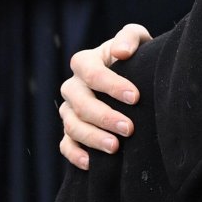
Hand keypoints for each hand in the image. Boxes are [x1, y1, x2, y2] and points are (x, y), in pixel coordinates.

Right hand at [59, 24, 152, 168]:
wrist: (136, 80)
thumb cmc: (136, 58)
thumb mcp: (137, 40)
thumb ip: (129, 38)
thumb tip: (120, 52)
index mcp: (85, 62)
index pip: (91, 73)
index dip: (111, 85)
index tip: (135, 97)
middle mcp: (73, 87)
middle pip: (80, 103)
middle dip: (104, 117)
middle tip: (129, 128)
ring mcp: (69, 110)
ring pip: (72, 126)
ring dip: (93, 138)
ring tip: (116, 147)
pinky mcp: (71, 132)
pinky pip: (65, 145)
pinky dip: (75, 155)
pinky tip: (91, 163)